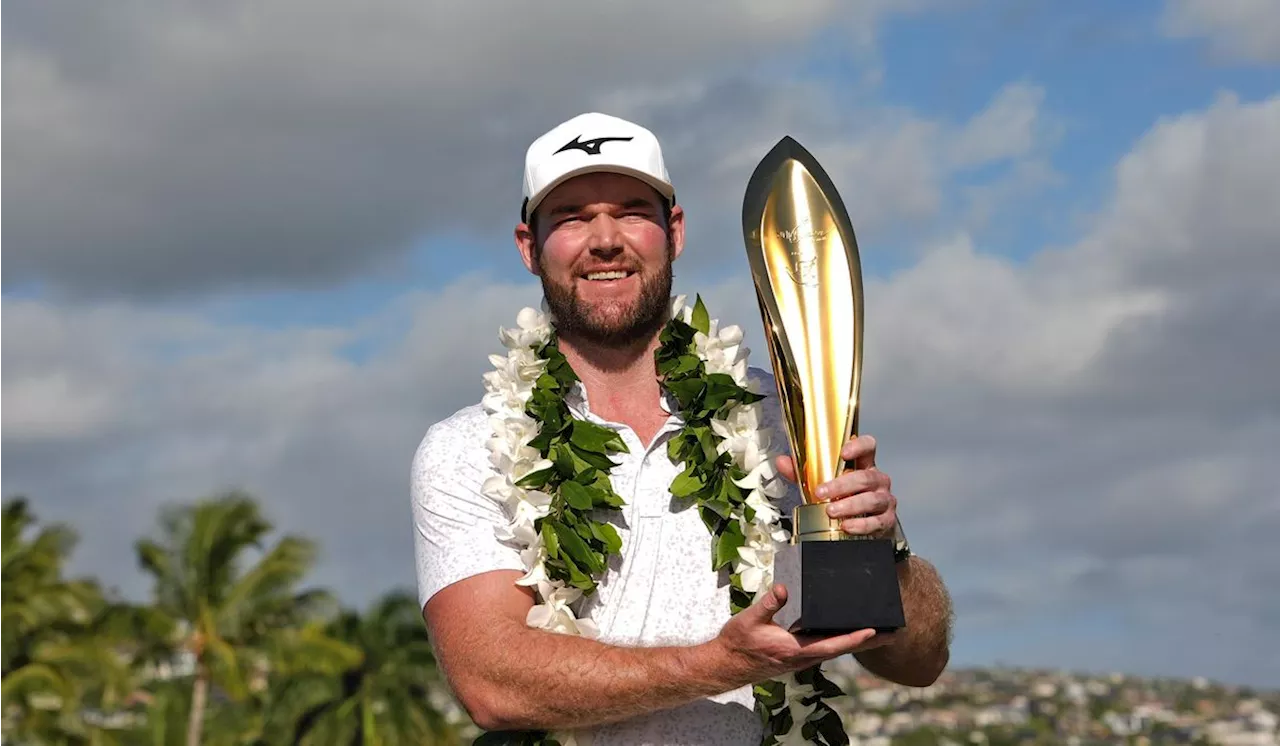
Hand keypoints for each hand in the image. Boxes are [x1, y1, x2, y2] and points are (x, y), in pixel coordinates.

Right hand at [714, 584, 891, 680]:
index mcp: (794, 649)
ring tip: (877, 632)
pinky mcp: (796, 656)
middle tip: (892, 633)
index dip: (854, 638)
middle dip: (867, 642)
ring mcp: (800, 658)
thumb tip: (784, 588)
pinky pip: (825, 648)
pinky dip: (841, 641)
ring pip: (835, 650)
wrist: (725, 664)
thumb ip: (768, 604)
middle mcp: (802, 657)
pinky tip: (846, 633)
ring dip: (857, 642)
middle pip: (841, 649)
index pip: (831, 644)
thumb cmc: (737, 643)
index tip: (874, 631)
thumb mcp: (748, 620)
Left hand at [775, 434, 896, 537]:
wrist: (867, 528)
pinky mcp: (886, 520)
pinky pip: (876, 522)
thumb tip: (782, 462)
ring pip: (871, 499)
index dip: (859, 446)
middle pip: (865, 477)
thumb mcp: (824, 484)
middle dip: (841, 485)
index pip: (868, 447)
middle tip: (821, 492)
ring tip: (831, 511)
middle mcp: (877, 481)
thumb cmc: (845, 499)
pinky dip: (861, 524)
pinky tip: (847, 526)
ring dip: (849, 505)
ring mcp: (884, 500)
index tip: (844, 452)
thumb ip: (803, 473)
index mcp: (864, 466)